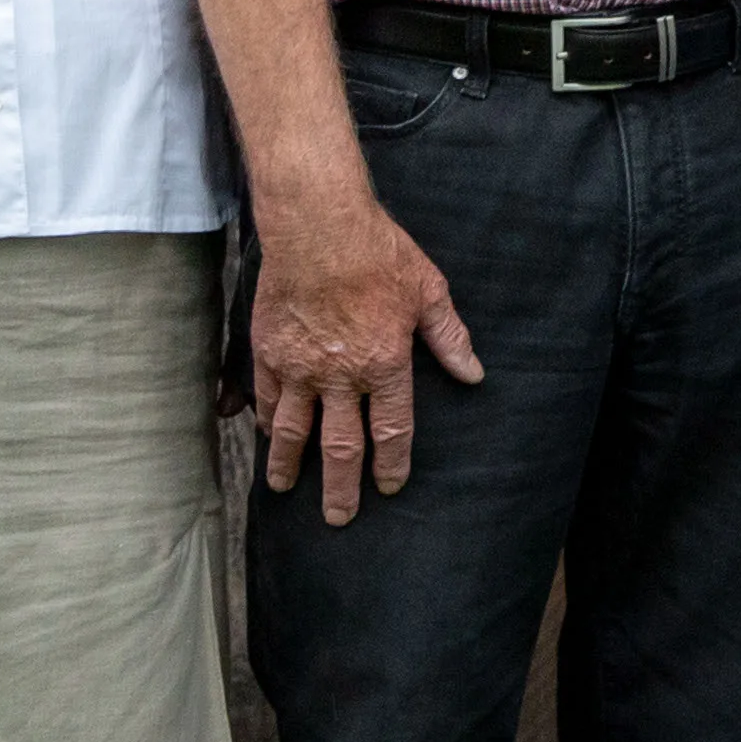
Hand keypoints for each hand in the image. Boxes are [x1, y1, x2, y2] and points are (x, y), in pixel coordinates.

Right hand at [253, 192, 486, 522]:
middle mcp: (341, 376)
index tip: (389, 487)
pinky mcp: (269, 351)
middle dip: (341, 487)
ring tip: (285, 490)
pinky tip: (267, 436)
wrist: (317, 224)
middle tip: (339, 518)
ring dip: (290, 465)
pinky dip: (267, 421)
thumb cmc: (378, 252)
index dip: (391, 465)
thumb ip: (449, 338)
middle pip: (341, 447)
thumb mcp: (428, 291)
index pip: (390, 431)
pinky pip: (267, 397)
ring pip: (294, 431)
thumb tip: (473, 373)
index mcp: (384, 364)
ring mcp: (300, 367)